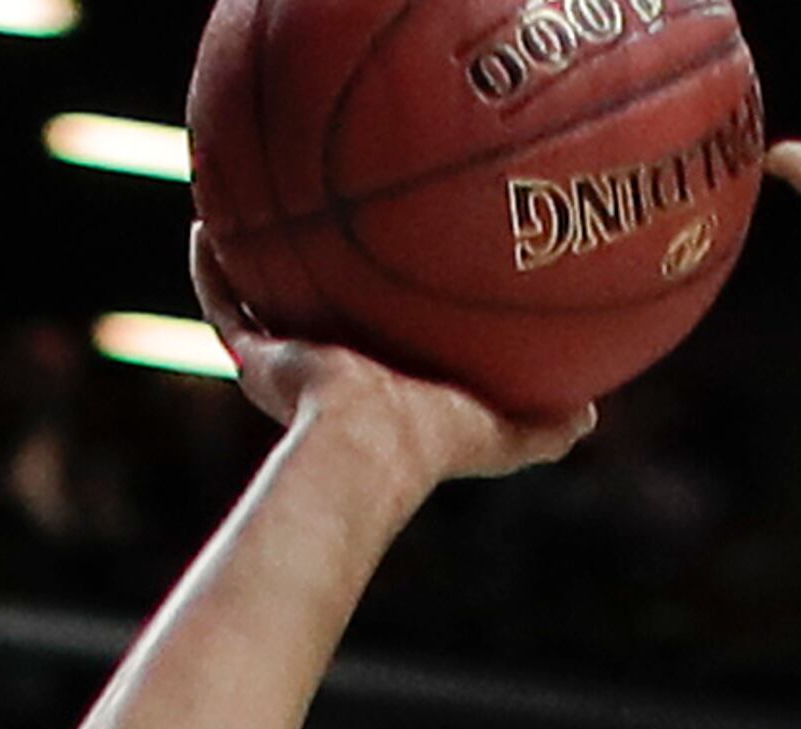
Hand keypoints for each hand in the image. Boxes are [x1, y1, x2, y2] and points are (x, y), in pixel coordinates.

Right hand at [189, 227, 594, 484]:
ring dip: (253, 262)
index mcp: (380, 392)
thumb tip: (595, 413)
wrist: (370, 446)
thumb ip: (547, 426)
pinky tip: (205, 222)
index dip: (383, 316)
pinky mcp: (255, 355)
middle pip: (316, 318)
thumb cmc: (437, 442)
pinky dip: (210, 266)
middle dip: (316, 281)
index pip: (380, 349)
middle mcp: (327, 376)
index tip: (392, 276)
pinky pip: (222, 300)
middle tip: (323, 230)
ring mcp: (286, 364)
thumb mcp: (506, 432)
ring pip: (259, 302)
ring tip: (248, 211)